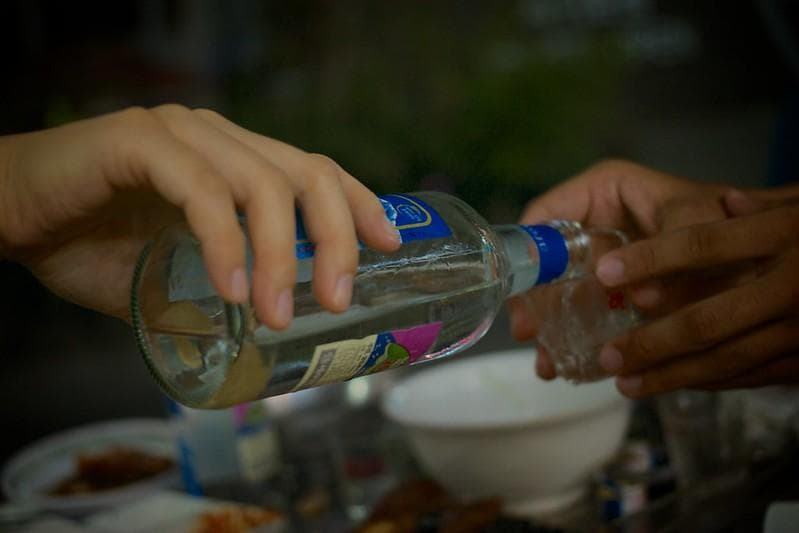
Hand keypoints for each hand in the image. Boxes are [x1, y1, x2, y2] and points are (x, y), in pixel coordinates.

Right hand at [0, 105, 399, 324]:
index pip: (313, 171)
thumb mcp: (174, 270)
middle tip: (338, 298)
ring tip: (280, 313)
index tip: (388, 246)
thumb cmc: (90, 241)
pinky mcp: (138, 142)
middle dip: (335, 237)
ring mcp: (181, 135)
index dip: (358, 204)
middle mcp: (217, 139)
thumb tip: (267, 328)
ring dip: (280, 254)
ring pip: (261, 184)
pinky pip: (200, 191)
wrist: (10, 214)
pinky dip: (225, 243)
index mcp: (234, 160)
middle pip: (304, 175)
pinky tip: (233, 290)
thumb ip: (220, 285)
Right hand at [508, 160, 734, 378]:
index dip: (527, 253)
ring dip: (552, 329)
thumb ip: (667, 250)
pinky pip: (587, 313)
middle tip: (528, 333)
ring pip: (562, 293)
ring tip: (548, 364)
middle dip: (534, 302)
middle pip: (546, 262)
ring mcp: (600, 259)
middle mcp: (591, 224)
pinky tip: (573, 365)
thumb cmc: (722, 217)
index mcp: (598, 192)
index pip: (544, 215)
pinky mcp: (612, 289)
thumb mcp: (695, 219)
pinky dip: (580, 339)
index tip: (519, 290)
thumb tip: (641, 300)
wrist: (748, 243)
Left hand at [595, 189, 798, 396]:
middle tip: (608, 356)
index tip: (605, 271)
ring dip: (673, 376)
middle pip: (709, 320)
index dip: (651, 259)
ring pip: (728, 359)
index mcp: (787, 235)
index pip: (705, 245)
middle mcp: (793, 285)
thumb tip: (727, 203)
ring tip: (626, 384)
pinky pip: (754, 374)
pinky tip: (675, 384)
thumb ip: (768, 206)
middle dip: (652, 343)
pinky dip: (712, 382)